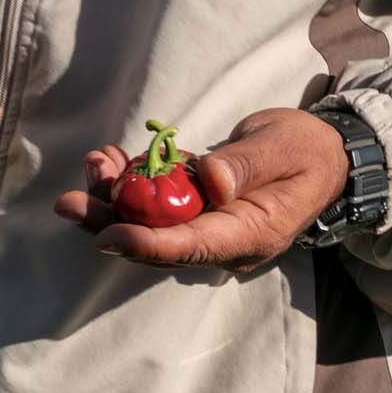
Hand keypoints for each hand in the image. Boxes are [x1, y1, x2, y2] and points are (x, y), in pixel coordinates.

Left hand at [54, 108, 348, 271]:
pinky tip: (109, 159)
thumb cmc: (308, 149)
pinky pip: (155, 204)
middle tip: (68, 201)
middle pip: (157, 241)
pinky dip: (129, 183)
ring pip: (149, 223)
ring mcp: (208, 227)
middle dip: (110, 221)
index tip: (109, 236)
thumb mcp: (286, 146)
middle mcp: (223, 240)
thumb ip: (248, 163)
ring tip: (94, 162)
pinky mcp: (196, 209)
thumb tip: (209, 180)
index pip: (192, 246)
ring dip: (113, 197)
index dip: (148, 243)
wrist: (323, 154)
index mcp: (250, 234)